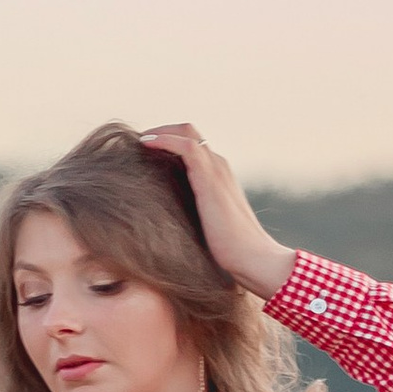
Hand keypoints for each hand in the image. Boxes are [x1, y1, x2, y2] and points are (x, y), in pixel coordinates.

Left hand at [141, 123, 292, 300]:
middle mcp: (220, 167)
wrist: (254, 260)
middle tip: (139, 143)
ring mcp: (217, 169)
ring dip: (159, 132)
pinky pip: (185, 144)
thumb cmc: (232, 255)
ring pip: (186, 132)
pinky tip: (144, 144)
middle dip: (163, 131)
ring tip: (138, 141)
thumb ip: (192, 220)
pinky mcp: (210, 177)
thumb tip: (168, 229)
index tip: (146, 152)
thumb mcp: (206, 231)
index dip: (170, 143)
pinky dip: (163, 139)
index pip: (194, 146)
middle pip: (189, 132)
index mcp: (219, 178)